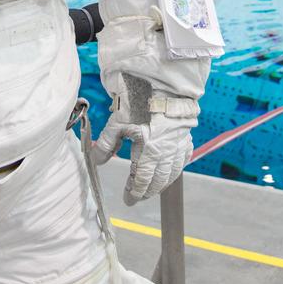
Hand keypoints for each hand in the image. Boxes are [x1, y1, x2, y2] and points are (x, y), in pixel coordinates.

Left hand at [92, 89, 195, 205]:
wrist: (165, 83)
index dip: (135, 192)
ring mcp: (179, 144)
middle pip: (159, 180)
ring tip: (153, 188)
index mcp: (150, 150)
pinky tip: (172, 169)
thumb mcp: (117, 122)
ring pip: (173, 172)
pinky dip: (177, 167)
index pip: (142, 180)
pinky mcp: (185, 135)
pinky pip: (184, 158)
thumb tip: (96, 161)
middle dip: (148, 191)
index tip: (128, 199)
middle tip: (138, 197)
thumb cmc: (139, 101)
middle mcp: (167, 152)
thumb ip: (106, 144)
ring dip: (162, 183)